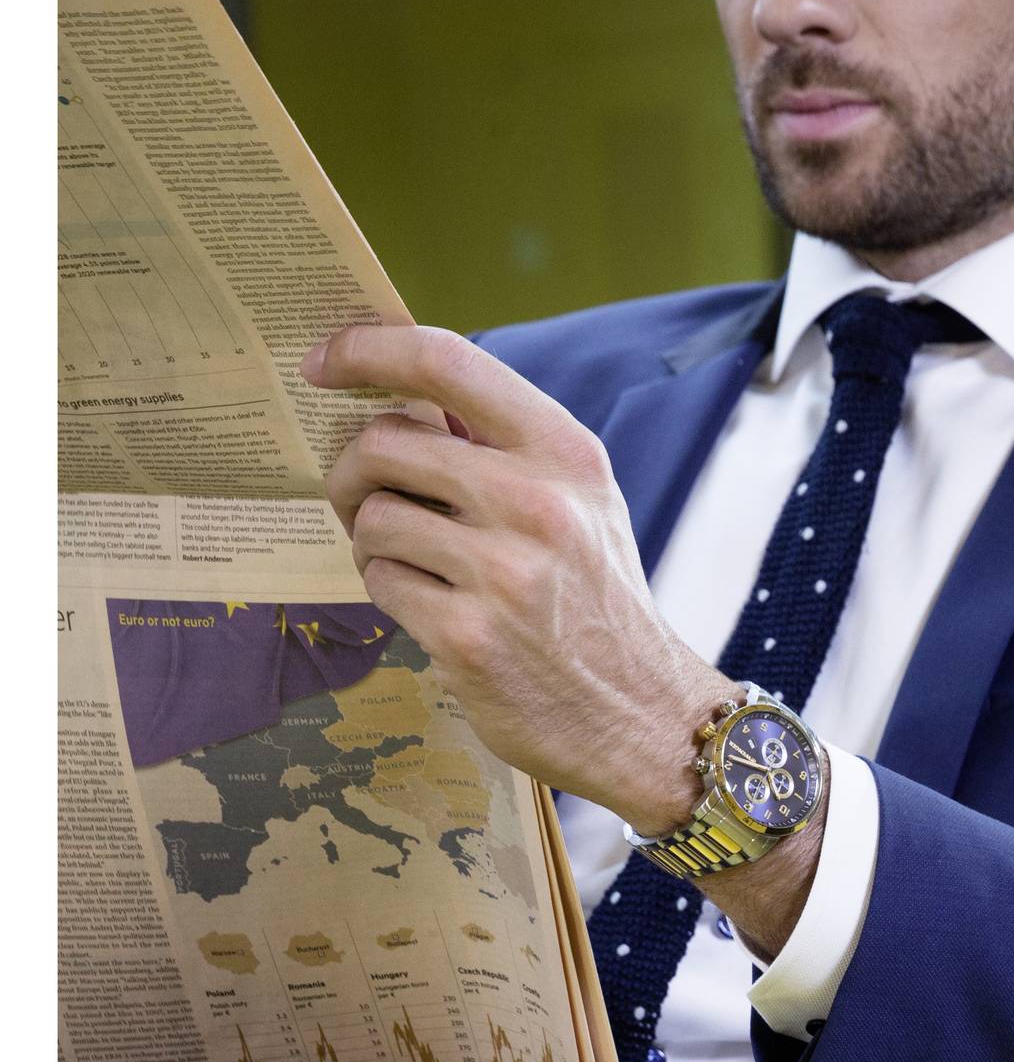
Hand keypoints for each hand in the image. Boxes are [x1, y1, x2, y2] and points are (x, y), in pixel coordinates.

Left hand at [310, 326, 729, 835]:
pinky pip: (379, 582)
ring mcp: (504, 572)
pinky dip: (389, 591)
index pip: (447, 362)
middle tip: (365, 501)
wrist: (642, 713)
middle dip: (354, 472)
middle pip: (384, 443)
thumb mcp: (582, 502)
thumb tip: (397, 394)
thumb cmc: (596, 600)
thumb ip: (503, 447)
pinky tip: (430, 607)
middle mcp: (538, 503)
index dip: (368, 348)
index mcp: (566, 454)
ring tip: (414, 564)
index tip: (323, 361)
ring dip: (372, 541)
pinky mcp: (467, 635)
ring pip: (373, 517)